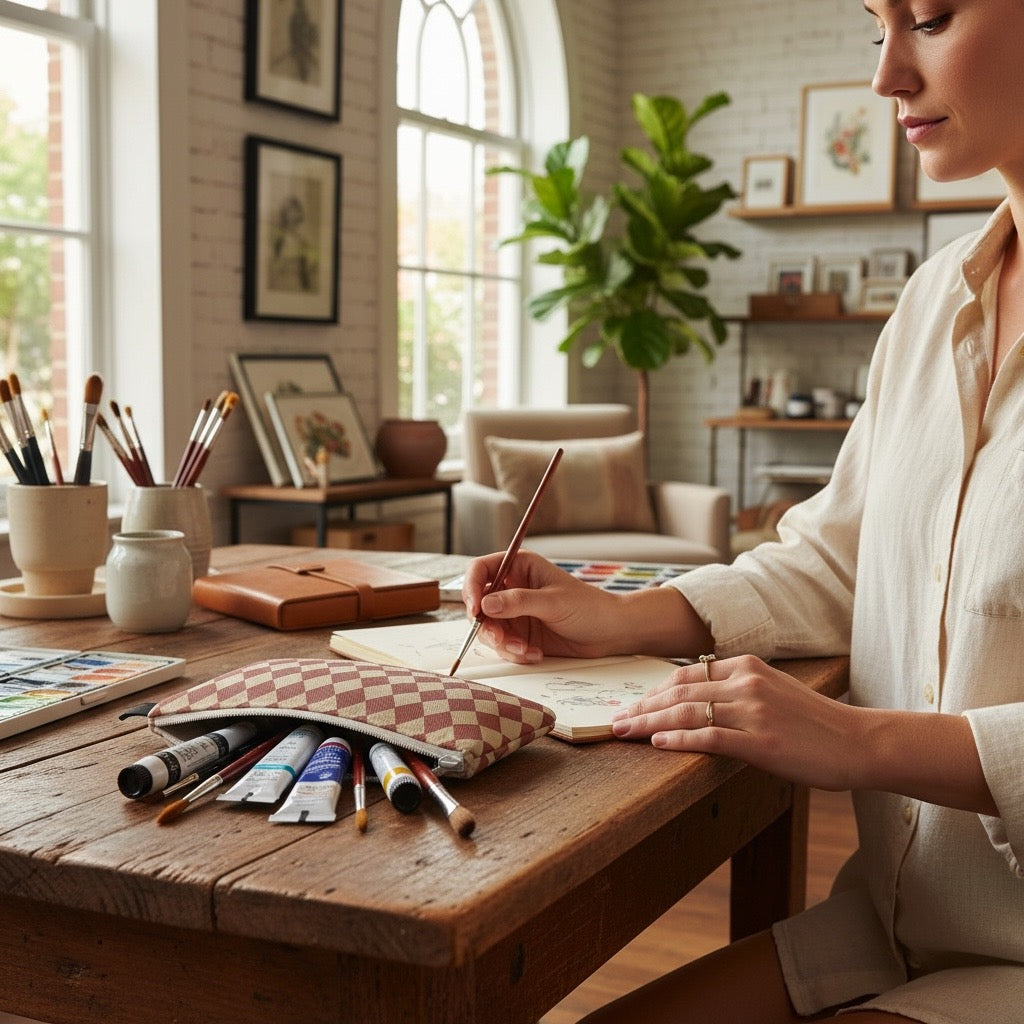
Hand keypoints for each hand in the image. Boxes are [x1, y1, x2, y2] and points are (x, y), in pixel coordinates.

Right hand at [462, 550, 713, 663]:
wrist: (611, 633)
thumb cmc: (589, 607)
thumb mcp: (553, 602)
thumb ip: (518, 602)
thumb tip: (485, 603)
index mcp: (519, 567)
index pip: (480, 570)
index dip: (471, 587)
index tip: (475, 608)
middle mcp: (512, 588)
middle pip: (478, 604)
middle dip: (487, 625)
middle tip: (501, 639)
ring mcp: (514, 613)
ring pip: (488, 628)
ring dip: (502, 643)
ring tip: (525, 650)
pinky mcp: (520, 635)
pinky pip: (502, 645)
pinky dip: (514, 653)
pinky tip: (534, 654)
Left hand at [610, 654, 858, 791]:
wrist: (859, 743)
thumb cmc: (816, 724)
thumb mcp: (774, 691)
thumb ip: (738, 690)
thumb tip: (698, 701)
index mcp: (747, 667)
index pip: (687, 675)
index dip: (654, 690)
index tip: (632, 703)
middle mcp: (747, 683)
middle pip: (679, 693)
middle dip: (642, 707)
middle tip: (614, 720)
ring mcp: (754, 711)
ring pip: (687, 714)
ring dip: (649, 724)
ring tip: (624, 732)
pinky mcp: (761, 742)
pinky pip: (709, 738)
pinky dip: (679, 741)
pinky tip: (657, 745)